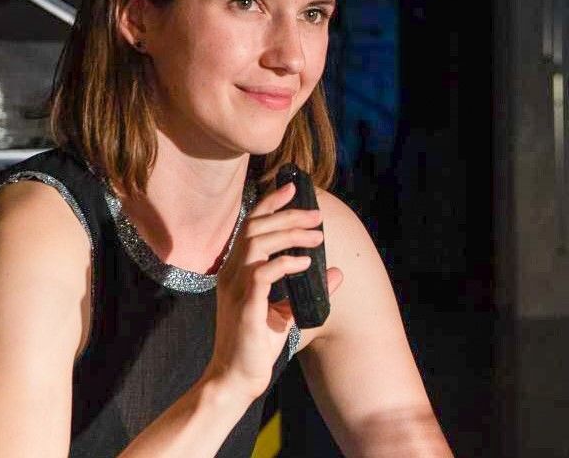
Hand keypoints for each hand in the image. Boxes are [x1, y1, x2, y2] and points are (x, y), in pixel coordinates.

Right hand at [205, 182, 342, 403]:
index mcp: (237, 269)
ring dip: (290, 234)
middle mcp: (232, 272)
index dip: (270, 203)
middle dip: (288, 215)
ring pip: (258, 243)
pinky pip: (263, 272)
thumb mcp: (287, 311)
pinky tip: (306, 264)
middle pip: (256, 227)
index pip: (251, 225)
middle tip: (316, 215)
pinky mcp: (245, 305)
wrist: (237, 378)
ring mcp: (235, 287)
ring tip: (317, 236)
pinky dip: (286, 263)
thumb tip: (337, 271)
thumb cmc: (258, 343)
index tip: (292, 189)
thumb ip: (308, 289)